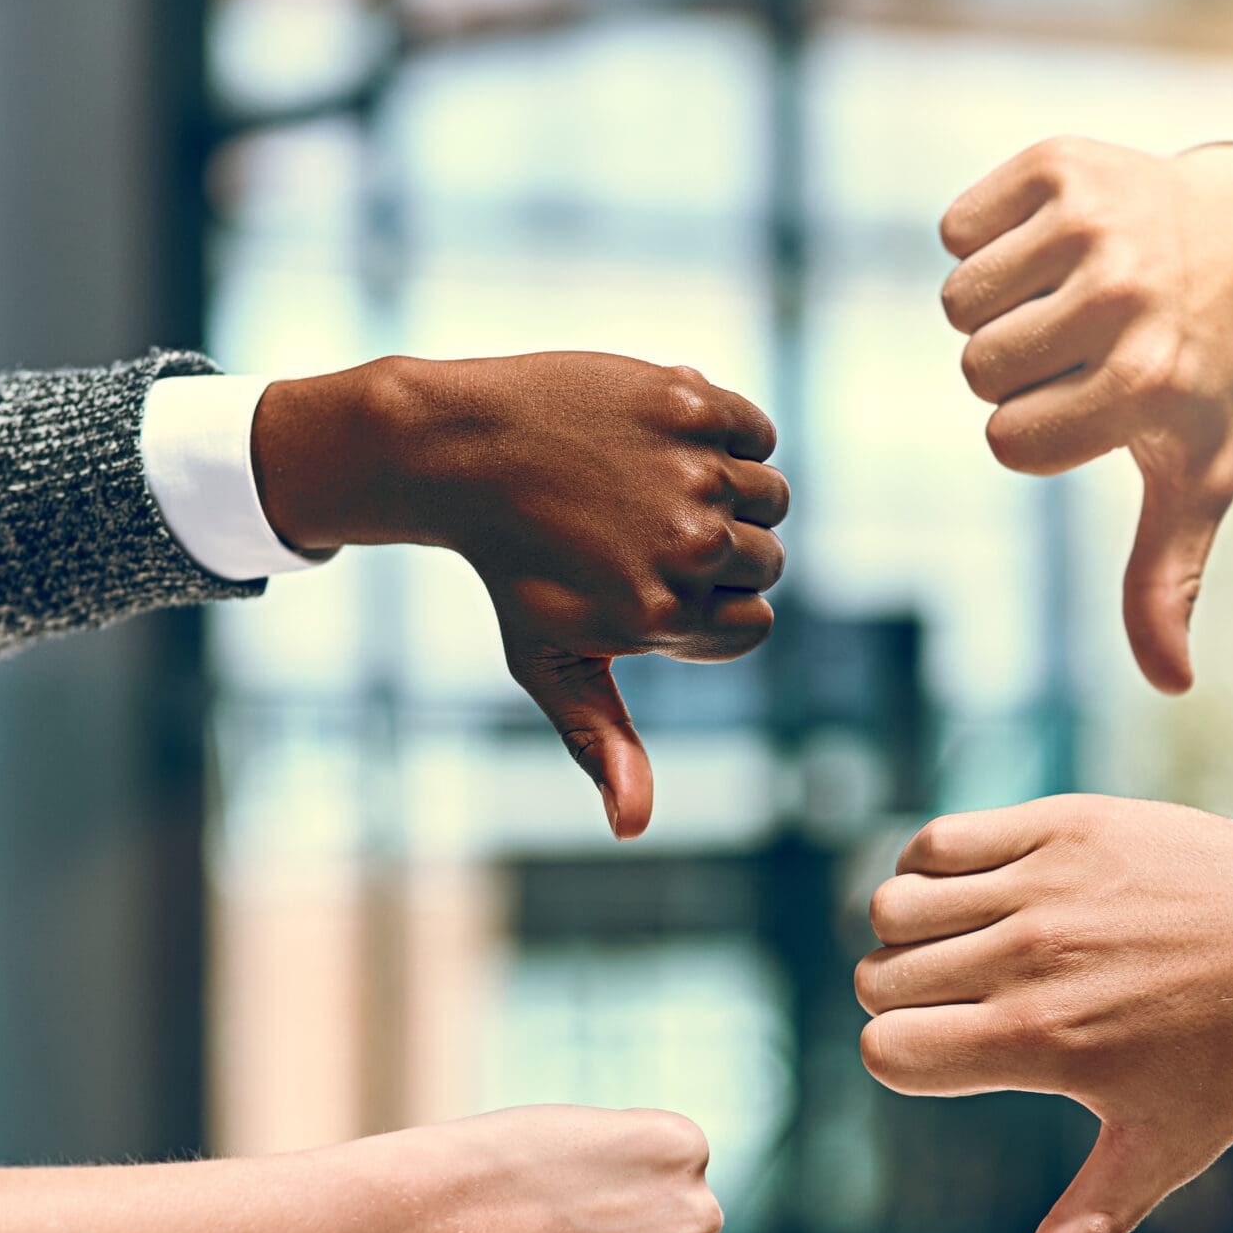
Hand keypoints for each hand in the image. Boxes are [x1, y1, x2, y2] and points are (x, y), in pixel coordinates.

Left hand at [254, 353, 788, 838]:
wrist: (464, 449)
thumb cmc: (512, 567)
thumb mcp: (548, 662)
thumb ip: (603, 743)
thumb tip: (633, 830)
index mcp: (665, 615)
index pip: (751, 624)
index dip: (704, 607)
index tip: (644, 581)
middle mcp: (690, 546)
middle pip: (767, 561)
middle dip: (716, 550)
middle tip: (635, 528)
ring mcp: (693, 470)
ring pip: (769, 496)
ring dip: (726, 492)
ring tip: (647, 485)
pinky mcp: (692, 402)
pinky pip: (757, 432)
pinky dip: (724, 434)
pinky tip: (656, 441)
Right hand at [853, 796, 1232, 1232]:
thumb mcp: (1164, 1152)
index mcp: (1045, 1041)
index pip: (886, 1052)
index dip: (906, 1067)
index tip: (960, 1065)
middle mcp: (1035, 956)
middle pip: (881, 981)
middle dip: (906, 1005)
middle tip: (973, 1011)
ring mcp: (1049, 883)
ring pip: (892, 908)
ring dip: (909, 937)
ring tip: (966, 954)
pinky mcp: (1065, 823)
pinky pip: (937, 841)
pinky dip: (932, 870)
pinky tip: (979, 899)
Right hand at [938, 140, 1232, 691]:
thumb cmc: (1199, 376)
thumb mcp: (1195, 479)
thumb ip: (1167, 582)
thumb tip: (1170, 684)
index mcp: (1147, 384)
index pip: (1009, 440)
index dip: (1034, 432)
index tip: (1090, 404)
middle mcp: (1124, 298)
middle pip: (978, 368)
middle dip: (1014, 366)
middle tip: (1080, 344)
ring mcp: (1093, 222)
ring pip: (959, 300)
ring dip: (997, 305)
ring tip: (1065, 294)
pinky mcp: (1059, 163)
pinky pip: (957, 228)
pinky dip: (986, 239)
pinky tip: (1051, 244)